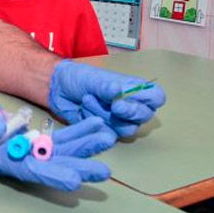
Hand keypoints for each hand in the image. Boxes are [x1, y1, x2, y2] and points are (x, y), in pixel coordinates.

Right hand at [0, 84, 112, 190]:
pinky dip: (79, 132)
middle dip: (79, 165)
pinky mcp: (36, 137)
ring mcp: (30, 148)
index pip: (30, 169)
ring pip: (63, 150)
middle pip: (53, 164)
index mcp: (2, 157)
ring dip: (85, 146)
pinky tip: (96, 127)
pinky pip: (62, 137)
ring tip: (106, 139)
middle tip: (103, 171)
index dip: (52, 174)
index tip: (73, 179)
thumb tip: (0, 127)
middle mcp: (20, 157)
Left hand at [48, 60, 165, 137]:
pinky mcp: (105, 130)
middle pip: (145, 116)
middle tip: (114, 105)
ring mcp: (118, 120)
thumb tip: (117, 90)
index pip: (156, 97)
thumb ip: (106, 86)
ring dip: (105, 115)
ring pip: (127, 128)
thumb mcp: (93, 78)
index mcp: (133, 88)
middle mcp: (130, 105)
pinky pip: (109, 134)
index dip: (150, 101)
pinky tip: (84, 111)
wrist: (57, 89)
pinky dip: (95, 122)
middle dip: (128, 111)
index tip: (130, 98)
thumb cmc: (78, 78)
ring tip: (88, 100)